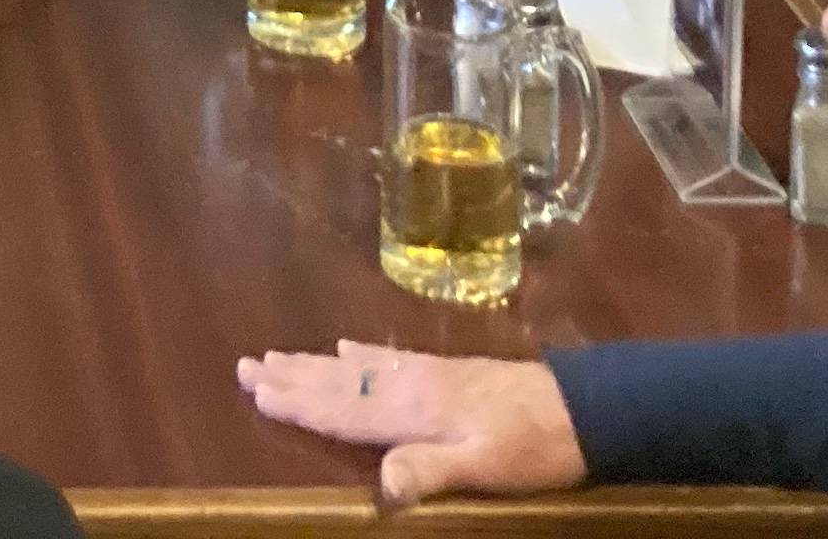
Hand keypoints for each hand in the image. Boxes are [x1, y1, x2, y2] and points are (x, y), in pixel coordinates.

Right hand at [238, 342, 584, 503]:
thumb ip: (431, 470)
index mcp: (415, 411)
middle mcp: (413, 385)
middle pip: (340, 382)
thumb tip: (381, 484)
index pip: (344, 409)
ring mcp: (429, 375)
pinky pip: (388, 358)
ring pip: (358, 366)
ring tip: (277, 354)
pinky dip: (360, 352)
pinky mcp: (447, 372)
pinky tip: (347, 344)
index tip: (254, 389)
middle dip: (292, 376)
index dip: (298, 403)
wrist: (582, 409)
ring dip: (314, 363)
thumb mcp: (485, 468)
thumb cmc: (533, 448)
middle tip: (245, 364)